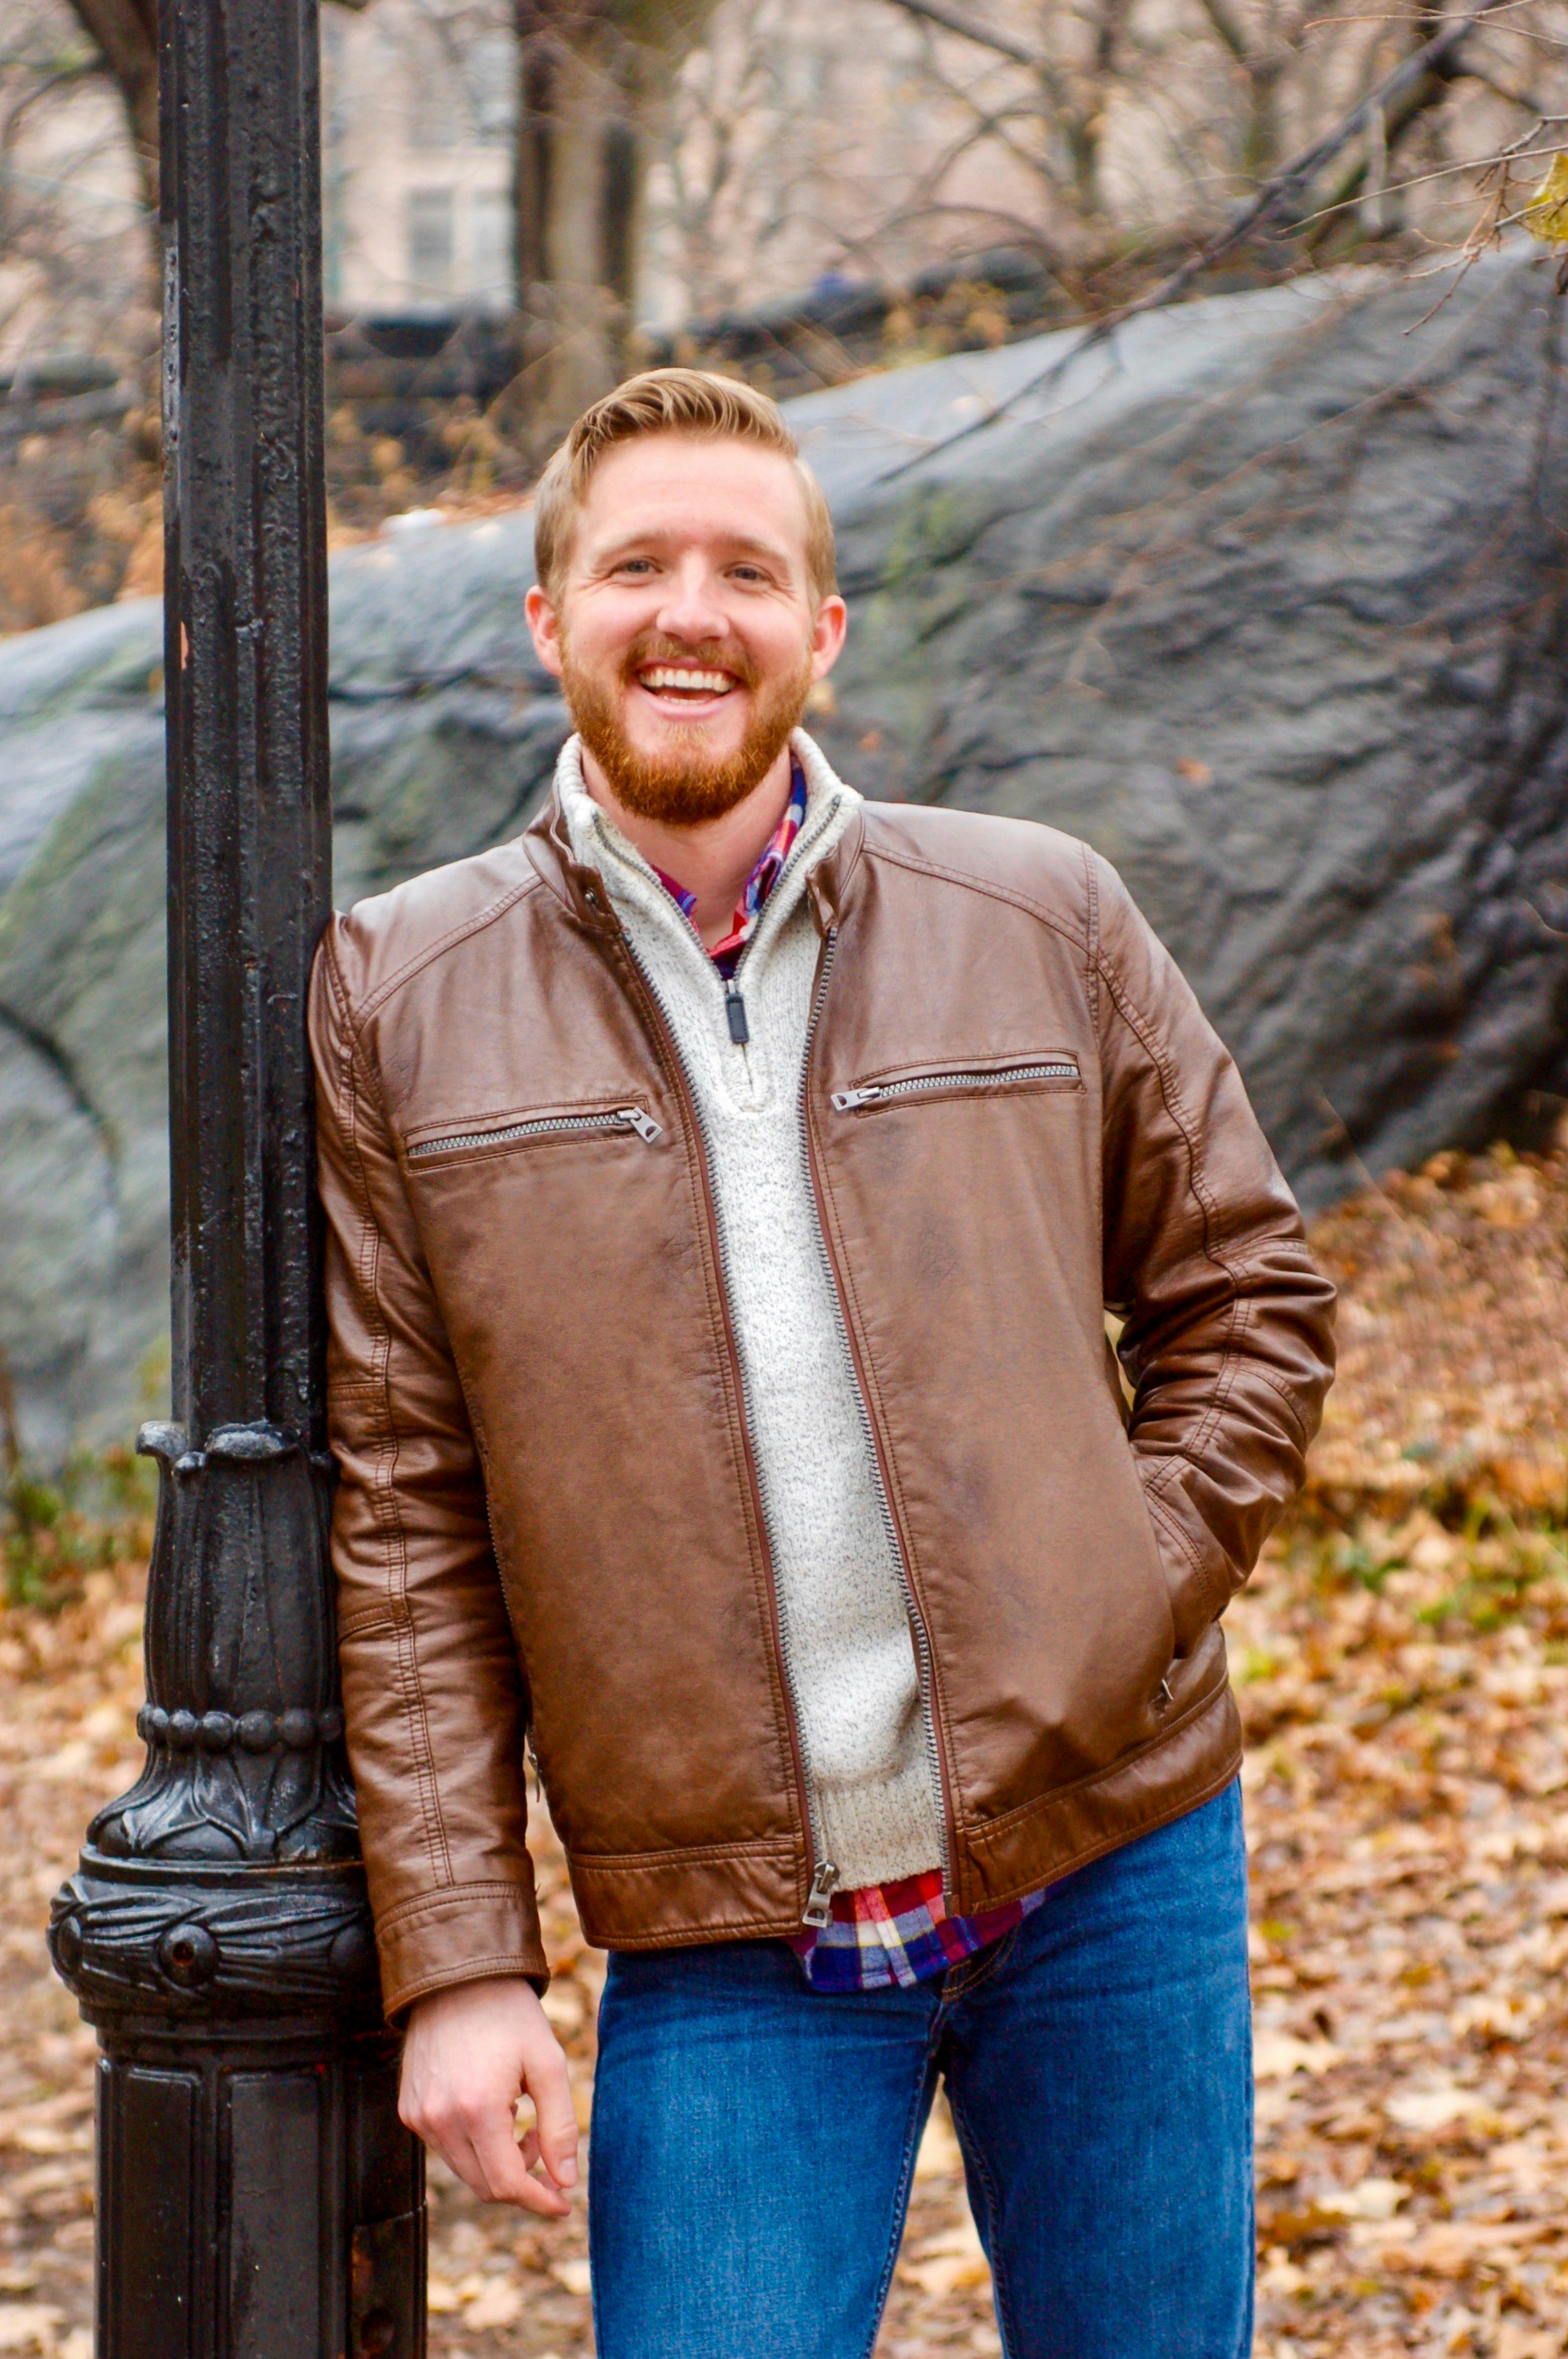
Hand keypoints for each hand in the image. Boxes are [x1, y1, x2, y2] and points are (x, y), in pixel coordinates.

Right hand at [399, 1975, 578, 2215]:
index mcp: (476, 2109)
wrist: (457, 1976)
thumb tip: (566, 2181)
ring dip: (498, 2164)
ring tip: (523, 2123)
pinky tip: (494, 2112)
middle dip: (522, 2183)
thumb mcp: (547, 2062)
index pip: (506, 2184)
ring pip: (464, 2171)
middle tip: (549, 2159)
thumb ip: (559, 2126)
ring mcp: (419, 2116)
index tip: (564, 2204)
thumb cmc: (509, 2015)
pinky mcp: (409, 2109)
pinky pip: (446, 2149)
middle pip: (484, 2186)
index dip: (538, 2200)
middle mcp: (439, 2120)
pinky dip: (475, 2147)